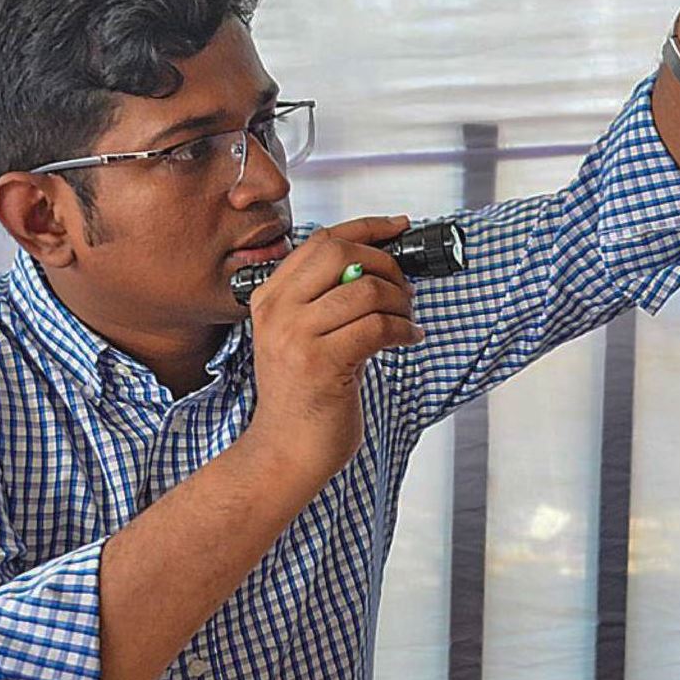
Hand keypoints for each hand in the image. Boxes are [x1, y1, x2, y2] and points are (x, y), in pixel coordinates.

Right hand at [242, 214, 423, 479]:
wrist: (285, 452)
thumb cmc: (304, 395)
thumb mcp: (300, 337)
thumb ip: (326, 299)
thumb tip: (380, 264)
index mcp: (270, 296)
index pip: (321, 240)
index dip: (367, 228)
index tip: (399, 227)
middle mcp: (278, 310)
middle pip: (341, 252)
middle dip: (385, 263)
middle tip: (404, 288)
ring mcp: (295, 336)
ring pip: (366, 290)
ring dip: (401, 301)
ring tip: (407, 319)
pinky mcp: (321, 364)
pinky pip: (378, 326)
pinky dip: (404, 329)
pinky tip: (410, 338)